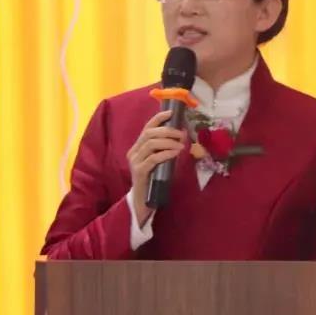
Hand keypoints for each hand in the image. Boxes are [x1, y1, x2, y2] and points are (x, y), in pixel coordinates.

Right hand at [127, 110, 185, 225]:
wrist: (143, 201)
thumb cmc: (154, 179)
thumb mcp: (160, 161)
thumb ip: (165, 149)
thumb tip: (182, 136)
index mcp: (138, 147)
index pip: (146, 127)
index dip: (159, 118)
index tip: (172, 113)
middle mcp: (134, 152)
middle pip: (149, 133)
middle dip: (167, 130)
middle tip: (181, 133)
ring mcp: (135, 162)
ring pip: (151, 144)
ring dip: (168, 141)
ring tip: (181, 144)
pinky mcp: (139, 172)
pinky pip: (153, 158)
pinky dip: (166, 153)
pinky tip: (176, 153)